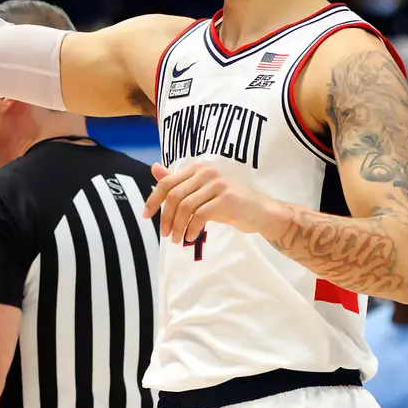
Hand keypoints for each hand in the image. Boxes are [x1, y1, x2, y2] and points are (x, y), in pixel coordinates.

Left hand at [142, 161, 279, 243]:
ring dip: (177, 227)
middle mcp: (207, 172)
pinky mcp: (227, 199)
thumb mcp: (201, 192)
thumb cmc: (229, 203)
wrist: (261, 212)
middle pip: (174, 195)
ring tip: (177, 239)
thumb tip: (154, 168)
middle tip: (164, 234)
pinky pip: (200, 215)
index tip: (146, 215)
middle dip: (165, 217)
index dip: (153, 199)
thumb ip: (179, 182)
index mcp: (198, 168)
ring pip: (185, 207)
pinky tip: (190, 238)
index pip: (167, 182)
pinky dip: (191, 229)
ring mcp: (218, 185)